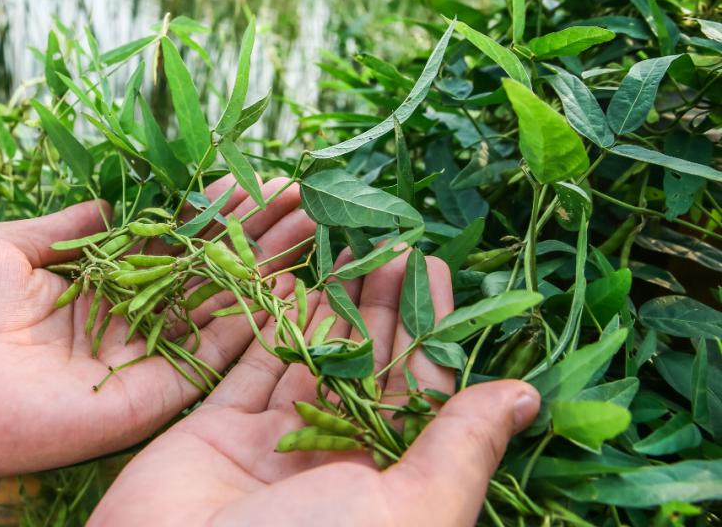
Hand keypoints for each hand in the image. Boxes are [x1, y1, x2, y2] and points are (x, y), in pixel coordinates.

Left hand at [0, 175, 316, 490]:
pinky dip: (249, 326)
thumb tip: (117, 198)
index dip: (214, 211)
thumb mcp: (9, 243)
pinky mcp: (145, 399)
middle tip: (303, 196)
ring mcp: (140, 358)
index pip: (172, 241)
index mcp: (97, 283)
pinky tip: (286, 286)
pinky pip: (207, 360)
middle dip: (255, 233)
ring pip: (218, 309)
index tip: (254, 178)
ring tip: (310, 226)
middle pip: (206, 272)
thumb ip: (72, 225)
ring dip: (266, 269)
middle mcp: (128, 319)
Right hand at [90, 250, 540, 526]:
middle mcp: (333, 463)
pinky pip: (245, 367)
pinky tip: (286, 282)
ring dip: (326, 304)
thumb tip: (526, 397)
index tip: (434, 268)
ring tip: (344, 245)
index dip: (428, 329)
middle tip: (389, 241)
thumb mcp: (410, 510)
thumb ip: (462, 449)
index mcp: (388, 485)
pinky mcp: (214, 433)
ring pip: (306, 359)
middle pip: (364, 367)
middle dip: (379, 303)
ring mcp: (271, 447)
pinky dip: (264, 326)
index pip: (418, 392)